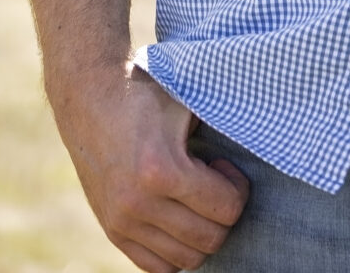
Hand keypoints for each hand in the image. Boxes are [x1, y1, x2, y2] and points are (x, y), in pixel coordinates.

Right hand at [50, 58, 248, 272]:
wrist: (90, 97)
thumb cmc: (146, 94)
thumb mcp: (186, 102)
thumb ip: (218, 127)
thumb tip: (259, 140)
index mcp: (161, 170)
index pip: (225, 209)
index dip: (237, 189)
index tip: (224, 167)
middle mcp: (138, 204)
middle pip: (209, 240)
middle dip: (224, 215)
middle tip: (214, 184)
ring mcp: (122, 222)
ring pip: (185, 260)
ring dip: (201, 234)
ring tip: (194, 199)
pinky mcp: (112, 231)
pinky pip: (156, 267)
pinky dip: (176, 251)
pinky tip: (178, 217)